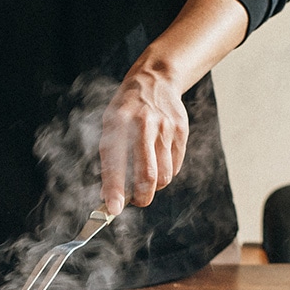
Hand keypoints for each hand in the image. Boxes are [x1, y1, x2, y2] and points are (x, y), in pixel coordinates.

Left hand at [99, 68, 187, 215]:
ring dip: (155, 186)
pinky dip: (166, 172)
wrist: (155, 80)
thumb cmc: (126, 109)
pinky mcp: (181, 129)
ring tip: (146, 179)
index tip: (113, 210)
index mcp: (118, 123)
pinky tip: (159, 161)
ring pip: (164, 175)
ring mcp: (165, 127)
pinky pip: (176, 165)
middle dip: (141, 197)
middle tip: (136, 201)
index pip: (115, 163)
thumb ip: (109, 160)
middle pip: (147, 175)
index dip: (114, 189)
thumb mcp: (110, 126)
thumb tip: (108, 196)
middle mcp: (143, 124)